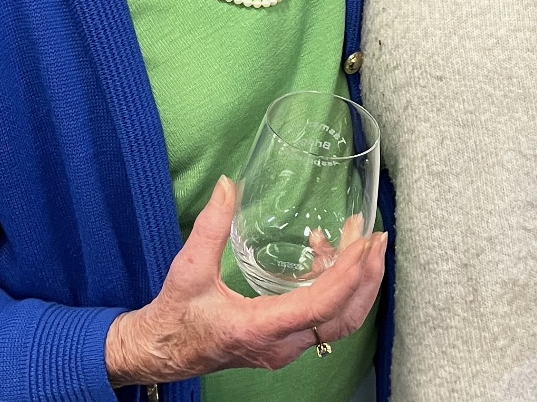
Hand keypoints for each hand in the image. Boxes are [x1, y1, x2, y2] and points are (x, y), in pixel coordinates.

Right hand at [104, 176, 386, 383]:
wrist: (160, 352)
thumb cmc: (175, 316)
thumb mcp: (189, 268)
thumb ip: (210, 226)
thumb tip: (229, 185)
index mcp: (259, 328)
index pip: (320, 307)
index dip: (348, 276)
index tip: (364, 244)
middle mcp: (280, 344)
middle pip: (343, 319)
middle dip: (367, 279)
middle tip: (377, 239)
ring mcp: (284, 346)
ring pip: (337, 320)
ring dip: (354, 281)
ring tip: (358, 239)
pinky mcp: (282, 339)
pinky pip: (321, 317)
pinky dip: (332, 285)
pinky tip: (321, 251)